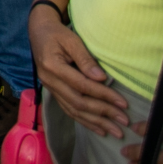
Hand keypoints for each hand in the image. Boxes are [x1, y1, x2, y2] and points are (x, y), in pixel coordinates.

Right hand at [29, 6, 131, 137]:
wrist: (39, 32)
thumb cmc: (57, 34)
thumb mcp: (72, 40)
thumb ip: (85, 59)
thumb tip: (101, 78)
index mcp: (52, 66)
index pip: (82, 85)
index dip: (103, 95)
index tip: (123, 103)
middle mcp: (49, 81)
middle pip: (78, 102)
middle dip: (103, 113)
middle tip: (124, 121)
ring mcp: (49, 88)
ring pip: (73, 110)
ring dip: (96, 122)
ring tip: (115, 131)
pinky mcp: (53, 91)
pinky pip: (68, 110)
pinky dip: (84, 121)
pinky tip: (98, 128)